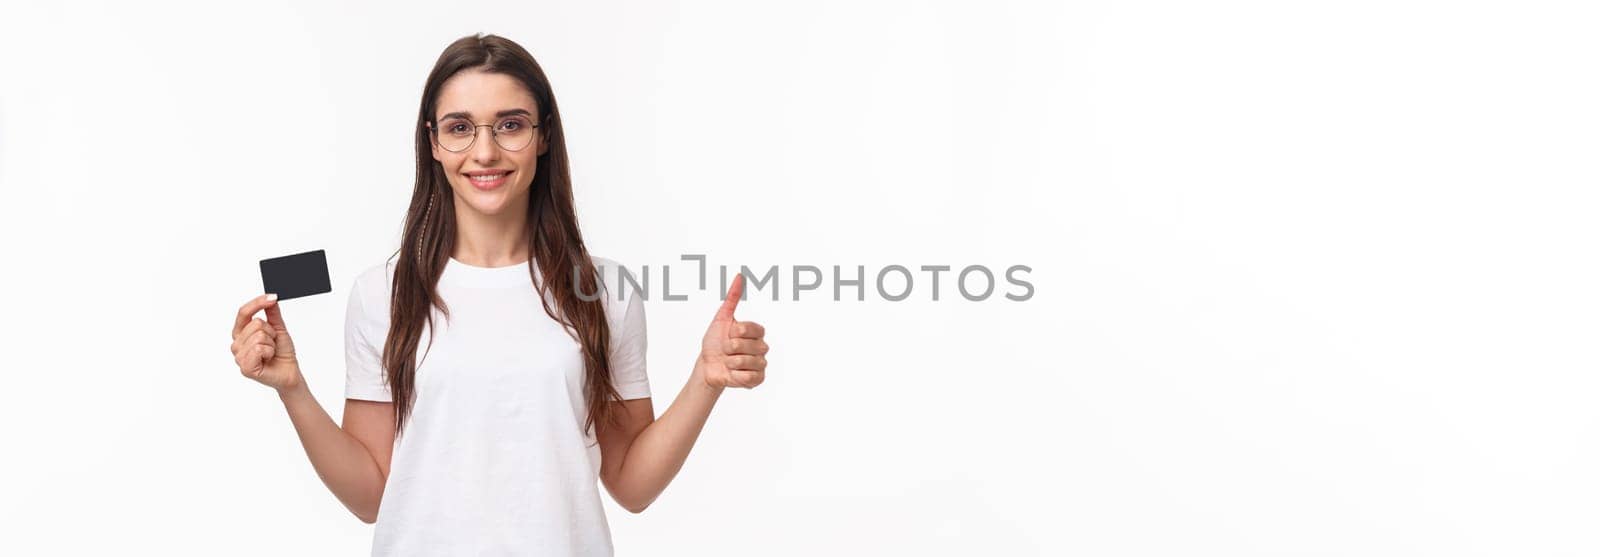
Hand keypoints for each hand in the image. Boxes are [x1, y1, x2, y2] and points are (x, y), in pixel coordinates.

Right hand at [230, 293, 304, 392]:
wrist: (290, 371)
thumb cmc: (282, 352)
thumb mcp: (278, 328)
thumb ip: (272, 313)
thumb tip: (271, 297)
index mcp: (241, 333)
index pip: (243, 312)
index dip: (257, 303)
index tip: (272, 297)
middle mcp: (237, 344)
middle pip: (255, 324)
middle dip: (271, 332)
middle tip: (272, 344)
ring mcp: (239, 356)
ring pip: (258, 336)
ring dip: (271, 344)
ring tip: (270, 352)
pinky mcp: (245, 367)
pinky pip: (258, 349)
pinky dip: (269, 352)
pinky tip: (268, 359)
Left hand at [697, 274, 768, 388]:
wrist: (707, 365)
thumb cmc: (714, 342)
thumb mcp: (721, 318)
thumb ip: (732, 298)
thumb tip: (739, 276)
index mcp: (755, 332)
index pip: (753, 329)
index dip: (737, 332)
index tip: (728, 333)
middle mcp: (761, 347)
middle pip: (751, 346)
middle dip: (731, 348)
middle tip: (725, 350)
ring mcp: (760, 363)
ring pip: (750, 362)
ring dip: (732, 362)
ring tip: (727, 362)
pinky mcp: (758, 379)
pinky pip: (750, 377)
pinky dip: (736, 376)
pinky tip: (732, 373)